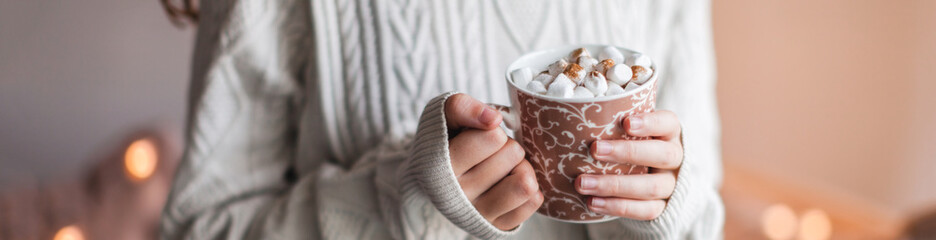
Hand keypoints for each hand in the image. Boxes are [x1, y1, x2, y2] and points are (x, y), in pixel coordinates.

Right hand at [445, 94, 543, 229]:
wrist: (433, 182)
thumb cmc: (444, 144)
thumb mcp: (443, 118)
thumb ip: (462, 107)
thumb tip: (493, 118)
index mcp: (439, 167)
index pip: (493, 137)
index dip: (492, 129)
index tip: (478, 135)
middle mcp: (457, 196)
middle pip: (512, 154)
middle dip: (506, 145)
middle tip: (490, 152)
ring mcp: (478, 215)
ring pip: (524, 182)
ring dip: (521, 167)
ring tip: (504, 167)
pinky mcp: (496, 226)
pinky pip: (533, 201)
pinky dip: (529, 187)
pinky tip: (510, 183)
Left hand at [575, 110, 682, 219]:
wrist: (652, 174)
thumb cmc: (631, 141)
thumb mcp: (628, 127)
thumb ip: (611, 119)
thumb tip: (563, 110)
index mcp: (669, 132)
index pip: (667, 123)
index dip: (650, 123)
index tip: (626, 123)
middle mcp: (675, 158)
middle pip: (661, 155)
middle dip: (627, 152)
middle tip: (595, 149)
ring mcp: (670, 184)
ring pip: (650, 187)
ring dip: (614, 185)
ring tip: (582, 183)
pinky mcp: (662, 207)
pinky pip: (645, 210)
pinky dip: (617, 207)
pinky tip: (593, 202)